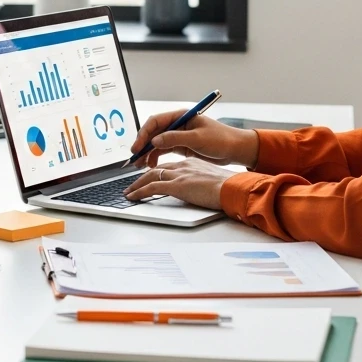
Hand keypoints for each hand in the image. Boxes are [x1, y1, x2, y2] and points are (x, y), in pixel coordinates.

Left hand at [123, 157, 240, 209]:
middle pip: (156, 169)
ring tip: (128, 192)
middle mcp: (183, 166)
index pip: (168, 166)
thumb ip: (201, 182)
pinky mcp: (177, 186)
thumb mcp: (212, 181)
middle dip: (141, 177)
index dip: (156, 171)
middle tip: (132, 184)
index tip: (148, 177)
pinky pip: (152, 188)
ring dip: (136, 185)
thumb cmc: (229, 188)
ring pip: (150, 176)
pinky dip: (139, 192)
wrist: (233, 189)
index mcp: (191, 164)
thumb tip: (198, 190)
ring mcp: (179, 175)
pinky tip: (132, 197)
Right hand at [130, 110, 258, 167]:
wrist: (235, 150)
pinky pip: (163, 150)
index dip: (144, 133)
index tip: (138, 146)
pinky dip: (155, 157)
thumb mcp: (197, 138)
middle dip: (142, 145)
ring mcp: (178, 135)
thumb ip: (175, 138)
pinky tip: (150, 164)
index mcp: (181, 116)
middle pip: (153, 132)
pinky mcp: (181, 146)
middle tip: (134, 157)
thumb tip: (155, 141)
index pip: (156, 122)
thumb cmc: (221, 139)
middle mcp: (177, 124)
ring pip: (156, 142)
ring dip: (147, 152)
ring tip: (139, 164)